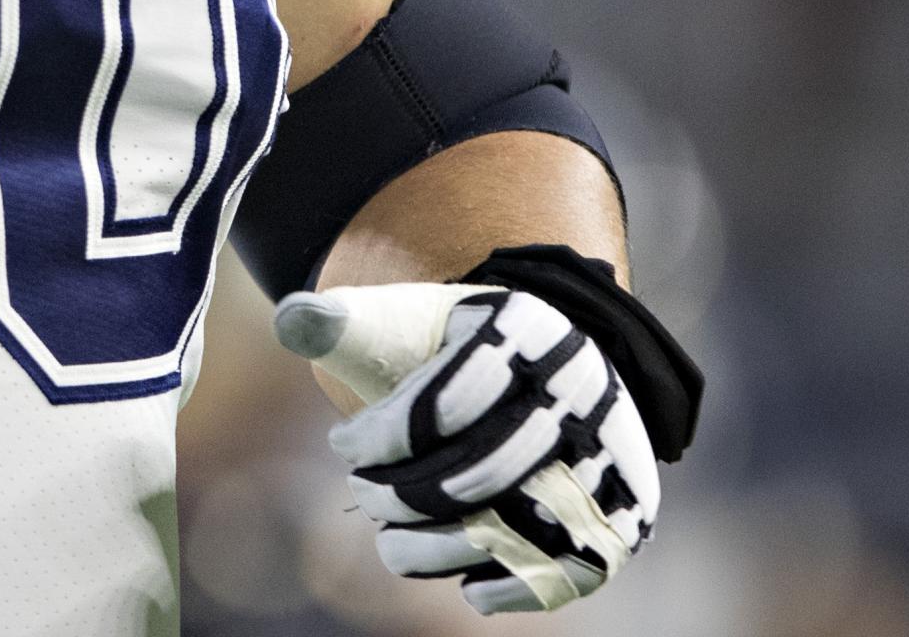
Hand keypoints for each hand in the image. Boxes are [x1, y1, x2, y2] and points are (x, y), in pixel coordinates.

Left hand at [277, 281, 660, 613]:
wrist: (541, 375)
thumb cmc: (454, 350)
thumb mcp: (403, 319)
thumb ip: (342, 319)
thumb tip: (290, 320)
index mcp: (529, 330)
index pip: (442, 401)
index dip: (378, 435)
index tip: (344, 441)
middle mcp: (584, 395)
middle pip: (475, 474)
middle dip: (399, 495)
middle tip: (364, 490)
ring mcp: (609, 465)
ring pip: (511, 532)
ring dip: (432, 549)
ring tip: (391, 537)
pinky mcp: (618, 527)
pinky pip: (561, 578)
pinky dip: (503, 590)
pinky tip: (460, 581)